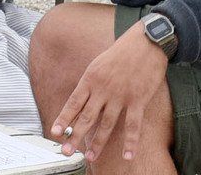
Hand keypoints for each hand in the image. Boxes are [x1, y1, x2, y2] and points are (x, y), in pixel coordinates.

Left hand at [48, 26, 169, 162]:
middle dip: (75, 136)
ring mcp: (121, 96)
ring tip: (90, 157)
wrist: (145, 42)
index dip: (64, 119)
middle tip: (66, 151)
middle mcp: (102, 89)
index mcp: (90, 79)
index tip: (55, 132)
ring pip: (107, 124)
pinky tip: (127, 155)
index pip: (73, 103)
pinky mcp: (138, 100)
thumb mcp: (97, 63)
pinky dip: (131, 142)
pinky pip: (133, 125)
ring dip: (98, 142)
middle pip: (86, 117)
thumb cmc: (120, 53)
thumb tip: (81, 98)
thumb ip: (90, 82)